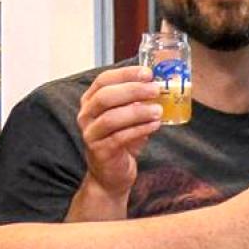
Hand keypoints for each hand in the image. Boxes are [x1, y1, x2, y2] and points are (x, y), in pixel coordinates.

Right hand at [75, 66, 161, 198]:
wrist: (110, 175)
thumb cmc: (121, 140)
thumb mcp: (128, 117)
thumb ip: (138, 101)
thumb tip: (161, 85)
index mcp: (91, 101)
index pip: (104, 80)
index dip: (126, 74)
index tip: (148, 73)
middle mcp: (86, 115)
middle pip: (106, 96)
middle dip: (133, 90)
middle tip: (156, 89)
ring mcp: (91, 134)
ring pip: (111, 118)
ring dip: (138, 112)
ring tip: (158, 110)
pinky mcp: (100, 151)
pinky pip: (119, 137)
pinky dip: (139, 129)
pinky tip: (154, 126)